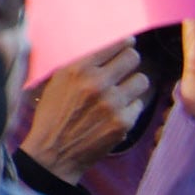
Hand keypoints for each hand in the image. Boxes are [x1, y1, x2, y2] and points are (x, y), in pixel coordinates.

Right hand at [18, 38, 151, 183]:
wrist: (53, 152)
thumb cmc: (53, 114)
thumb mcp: (57, 81)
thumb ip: (79, 63)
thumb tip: (103, 46)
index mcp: (78, 69)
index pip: (113, 45)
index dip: (123, 43)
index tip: (128, 43)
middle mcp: (97, 83)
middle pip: (133, 58)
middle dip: (130, 62)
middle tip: (125, 68)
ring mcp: (112, 104)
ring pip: (141, 81)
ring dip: (133, 84)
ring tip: (122, 91)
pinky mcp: (123, 122)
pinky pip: (139, 104)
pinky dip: (130, 107)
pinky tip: (117, 112)